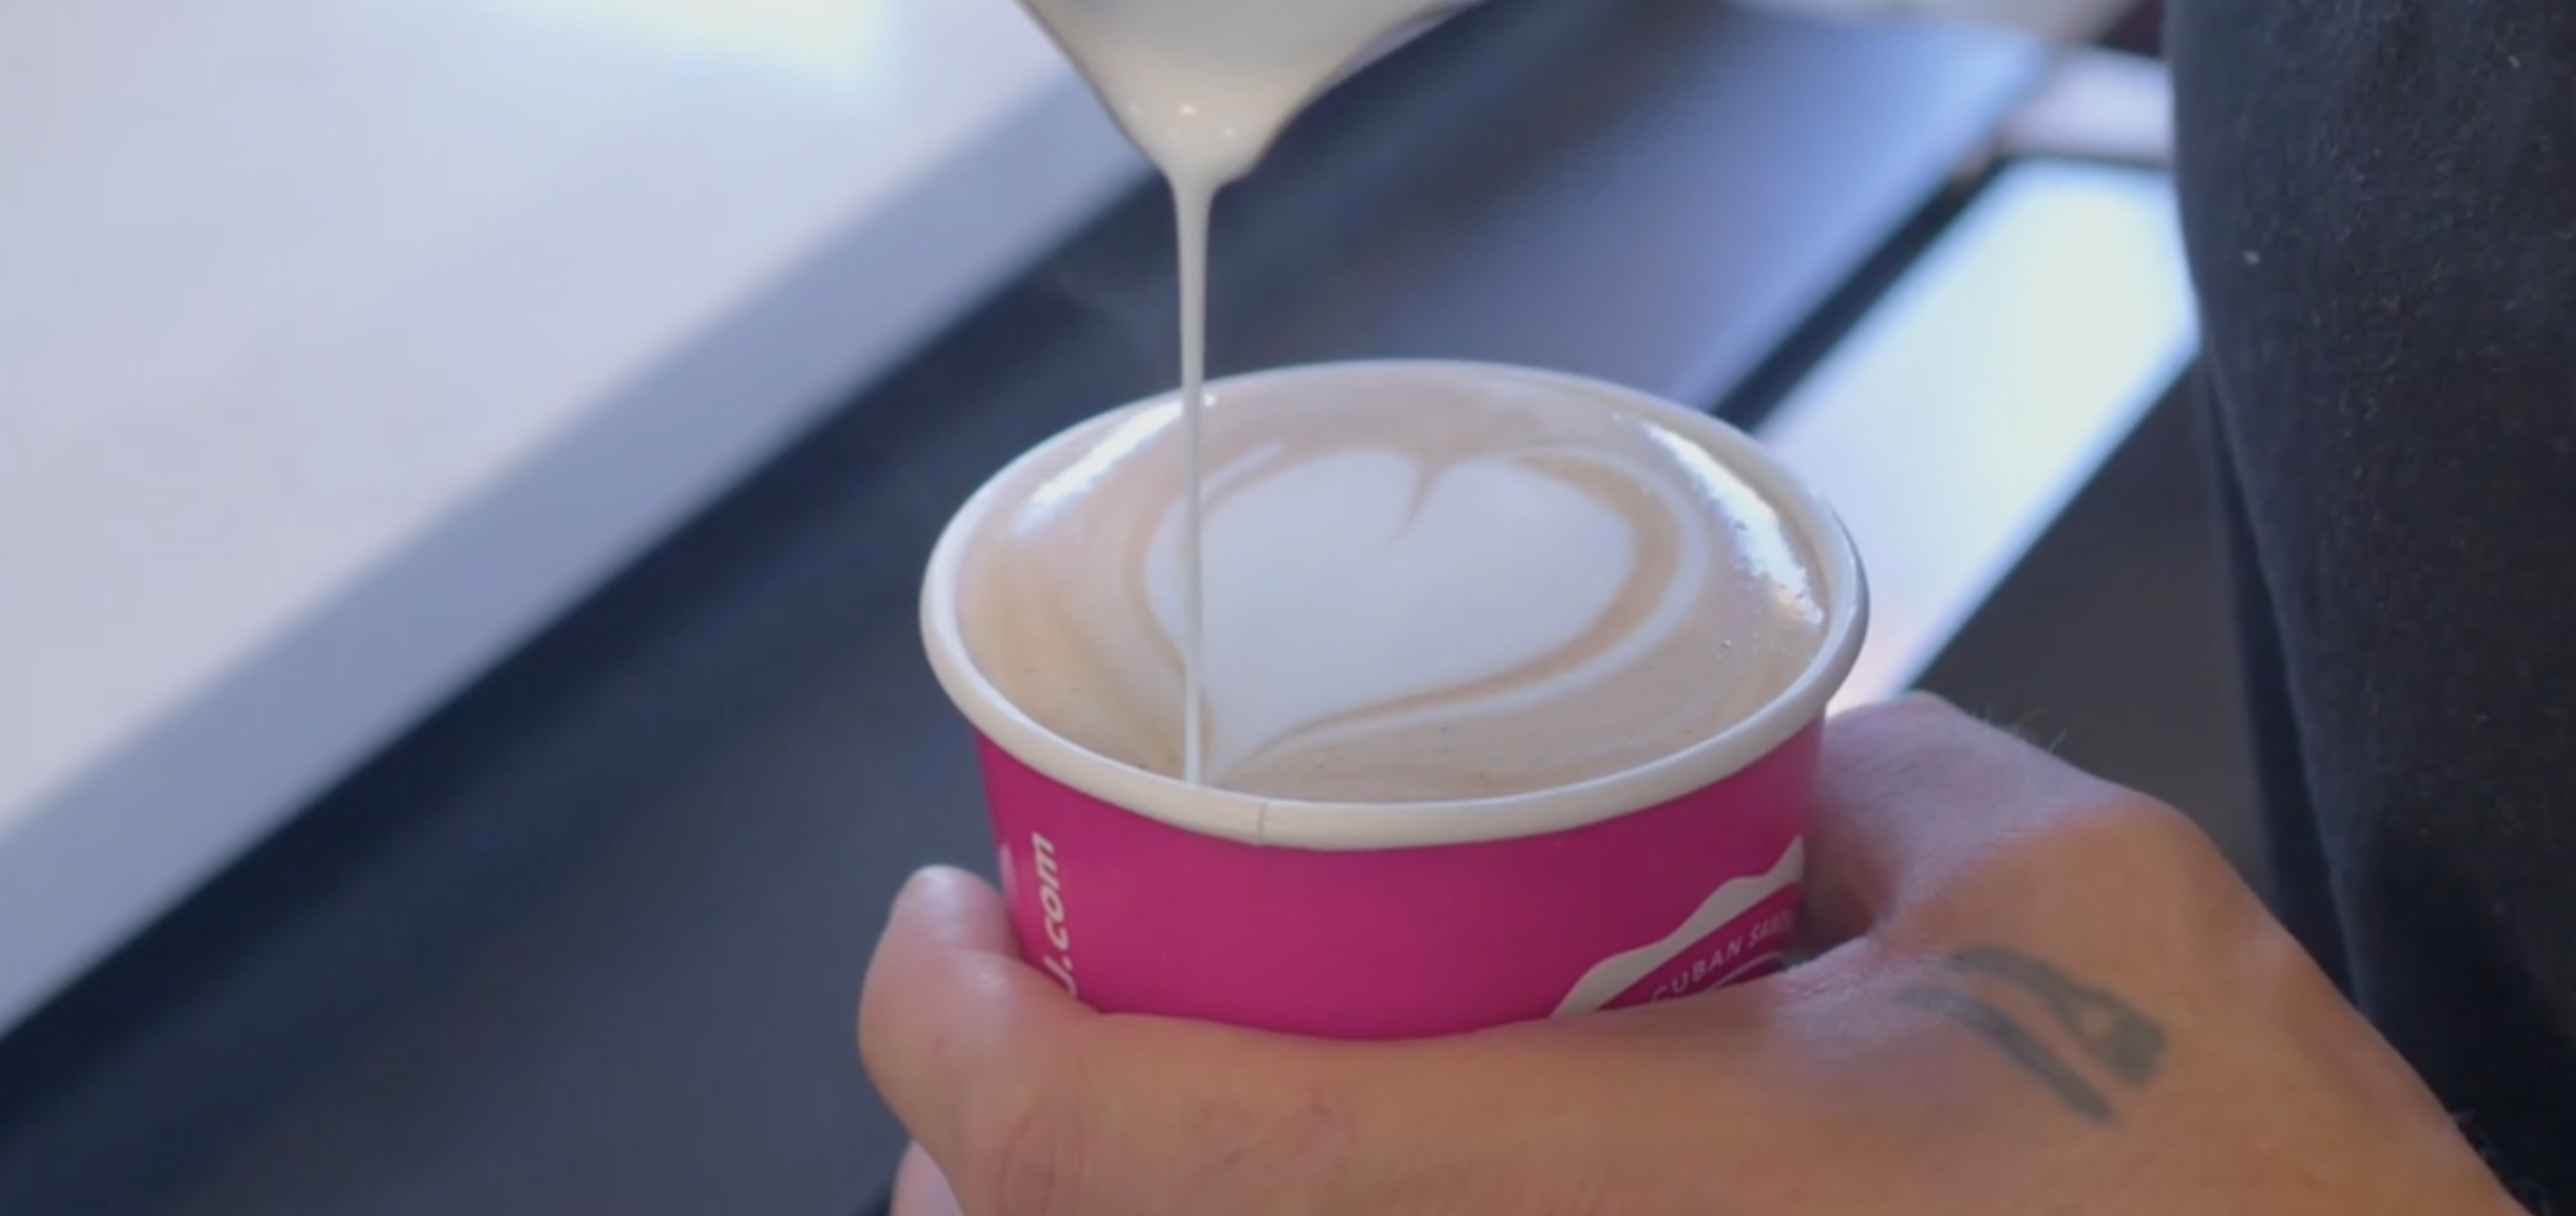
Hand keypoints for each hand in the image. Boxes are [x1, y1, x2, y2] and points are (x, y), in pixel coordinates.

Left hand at [861, 697, 2528, 1214]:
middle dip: (992, 1155)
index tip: (933, 923)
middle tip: (1019, 1005)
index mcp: (1593, 1189)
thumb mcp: (2066, 892)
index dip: (949, 1030)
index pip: (1119, 1143)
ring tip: (1115, 1111)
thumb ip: (1855, 771)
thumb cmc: (2234, 1193)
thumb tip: (1723, 744)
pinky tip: (1294, 1194)